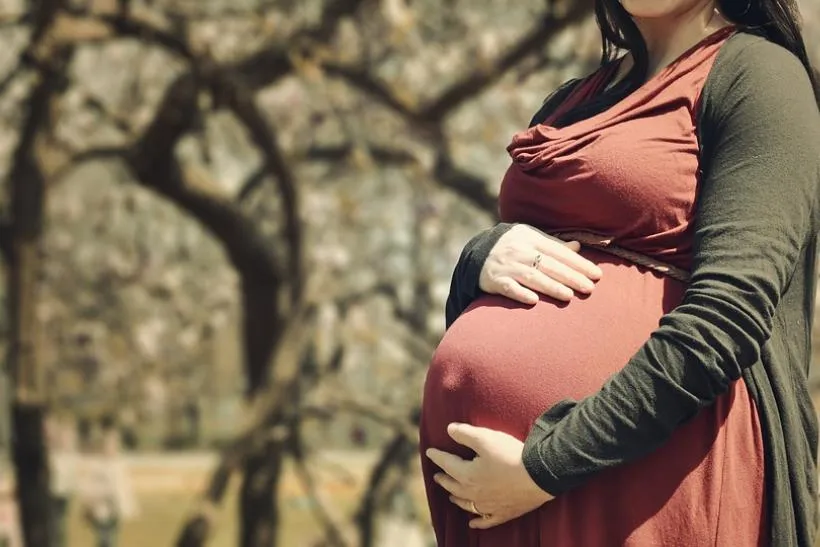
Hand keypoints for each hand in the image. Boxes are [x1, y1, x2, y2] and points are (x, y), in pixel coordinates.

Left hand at [425, 423, 554, 528]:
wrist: (539, 476)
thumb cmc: (511, 455)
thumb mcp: (485, 438)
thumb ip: (465, 434)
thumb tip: (449, 429)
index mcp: (467, 474)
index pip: (447, 464)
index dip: (437, 456)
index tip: (430, 452)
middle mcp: (474, 493)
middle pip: (453, 486)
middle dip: (444, 479)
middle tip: (437, 475)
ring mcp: (488, 506)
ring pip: (466, 504)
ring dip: (456, 498)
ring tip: (450, 495)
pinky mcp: (504, 513)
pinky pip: (486, 521)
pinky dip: (477, 522)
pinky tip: (472, 523)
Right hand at [479, 224, 602, 303]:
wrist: (477, 254)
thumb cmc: (511, 247)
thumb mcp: (530, 239)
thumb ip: (553, 244)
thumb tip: (578, 246)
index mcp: (530, 238)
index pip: (559, 251)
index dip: (578, 263)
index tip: (596, 274)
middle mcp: (518, 250)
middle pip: (548, 265)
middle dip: (570, 277)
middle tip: (589, 288)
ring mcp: (506, 266)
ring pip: (531, 277)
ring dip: (551, 287)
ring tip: (569, 296)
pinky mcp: (494, 280)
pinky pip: (508, 288)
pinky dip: (520, 293)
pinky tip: (534, 301)